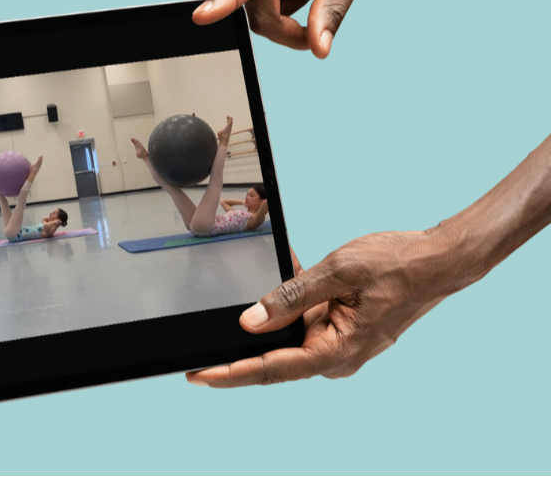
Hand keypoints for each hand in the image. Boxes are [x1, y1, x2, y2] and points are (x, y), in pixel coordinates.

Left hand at [187, 234, 452, 386]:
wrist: (439, 260)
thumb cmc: (399, 265)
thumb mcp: (338, 271)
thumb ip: (291, 296)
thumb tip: (250, 321)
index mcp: (337, 351)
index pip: (271, 369)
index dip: (231, 373)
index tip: (198, 375)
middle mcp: (336, 356)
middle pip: (274, 355)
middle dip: (247, 335)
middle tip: (210, 331)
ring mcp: (338, 345)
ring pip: (288, 332)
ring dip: (277, 306)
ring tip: (283, 269)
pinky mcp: (339, 330)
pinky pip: (304, 318)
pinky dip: (294, 297)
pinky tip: (294, 265)